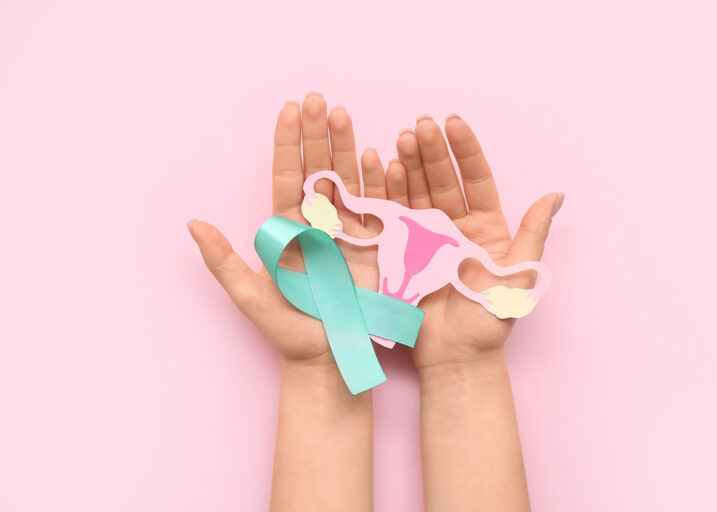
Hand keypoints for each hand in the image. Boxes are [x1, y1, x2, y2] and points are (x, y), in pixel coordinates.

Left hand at [188, 93, 386, 366]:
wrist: (327, 354)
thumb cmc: (286, 327)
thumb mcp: (248, 295)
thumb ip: (223, 260)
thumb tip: (192, 224)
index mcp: (287, 226)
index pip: (285, 175)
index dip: (287, 143)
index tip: (289, 109)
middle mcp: (317, 222)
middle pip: (317, 168)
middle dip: (317, 133)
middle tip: (318, 98)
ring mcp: (347, 230)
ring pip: (346, 179)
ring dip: (345, 146)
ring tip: (342, 113)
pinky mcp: (373, 245)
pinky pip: (375, 206)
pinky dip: (374, 181)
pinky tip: (373, 154)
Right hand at [389, 115, 562, 371]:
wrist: (456, 355)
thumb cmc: (490, 320)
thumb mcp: (518, 276)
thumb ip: (533, 235)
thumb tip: (556, 194)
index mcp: (485, 226)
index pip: (475, 179)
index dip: (465, 150)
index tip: (453, 122)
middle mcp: (454, 225)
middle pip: (441, 179)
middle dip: (431, 151)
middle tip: (420, 125)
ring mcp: (425, 236)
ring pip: (416, 190)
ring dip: (408, 164)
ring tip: (401, 138)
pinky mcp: (401, 250)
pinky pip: (394, 215)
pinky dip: (388, 191)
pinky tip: (383, 167)